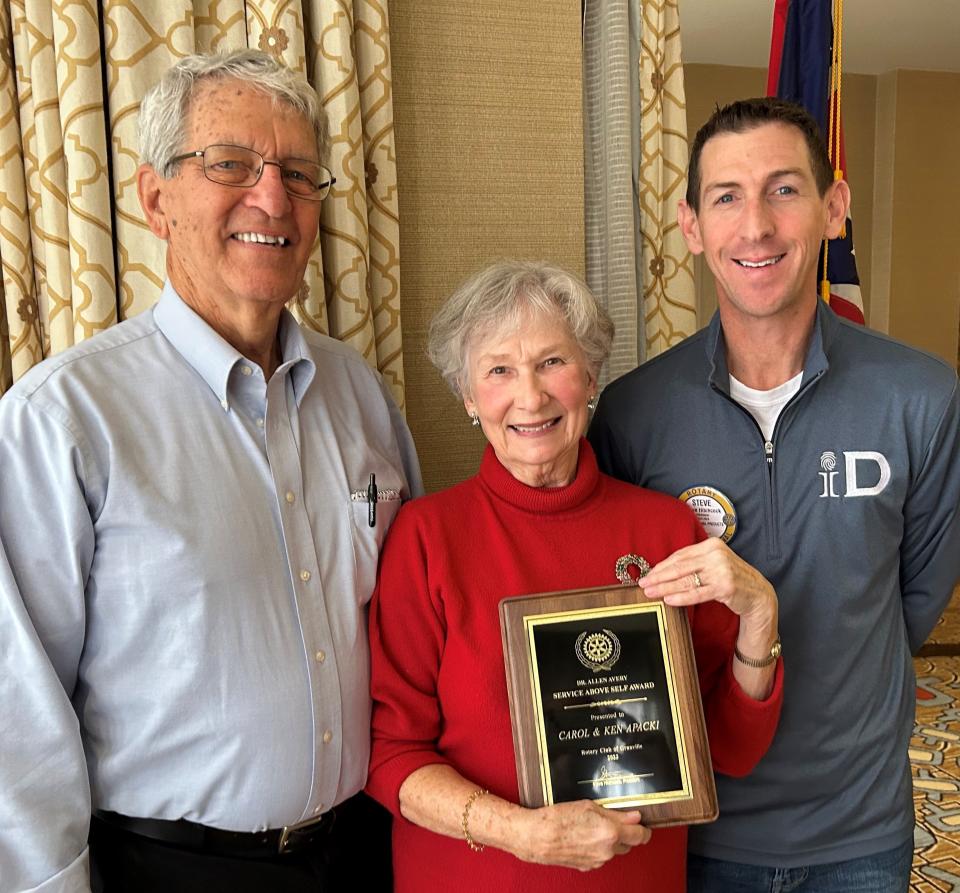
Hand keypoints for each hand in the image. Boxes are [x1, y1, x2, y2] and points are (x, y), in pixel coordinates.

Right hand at [515, 800, 649, 870]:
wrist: (537, 836)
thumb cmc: (558, 818)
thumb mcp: (589, 806)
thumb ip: (615, 813)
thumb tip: (635, 817)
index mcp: (611, 833)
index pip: (641, 836)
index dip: (643, 828)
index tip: (641, 822)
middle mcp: (607, 850)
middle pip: (629, 843)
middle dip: (625, 832)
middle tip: (613, 819)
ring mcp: (598, 860)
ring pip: (614, 850)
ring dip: (610, 840)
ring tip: (592, 826)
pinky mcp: (588, 866)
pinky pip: (601, 856)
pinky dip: (598, 847)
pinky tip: (584, 835)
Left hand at [639, 538, 776, 637]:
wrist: (758, 594)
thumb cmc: (731, 579)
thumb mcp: (714, 564)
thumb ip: (693, 563)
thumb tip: (663, 570)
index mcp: (711, 545)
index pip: (680, 556)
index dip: (662, 566)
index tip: (648, 573)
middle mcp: (716, 555)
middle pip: (680, 567)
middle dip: (659, 576)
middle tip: (643, 583)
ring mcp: (722, 570)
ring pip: (686, 580)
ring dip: (665, 588)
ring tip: (651, 592)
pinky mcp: (725, 587)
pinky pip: (697, 593)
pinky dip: (681, 597)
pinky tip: (669, 600)